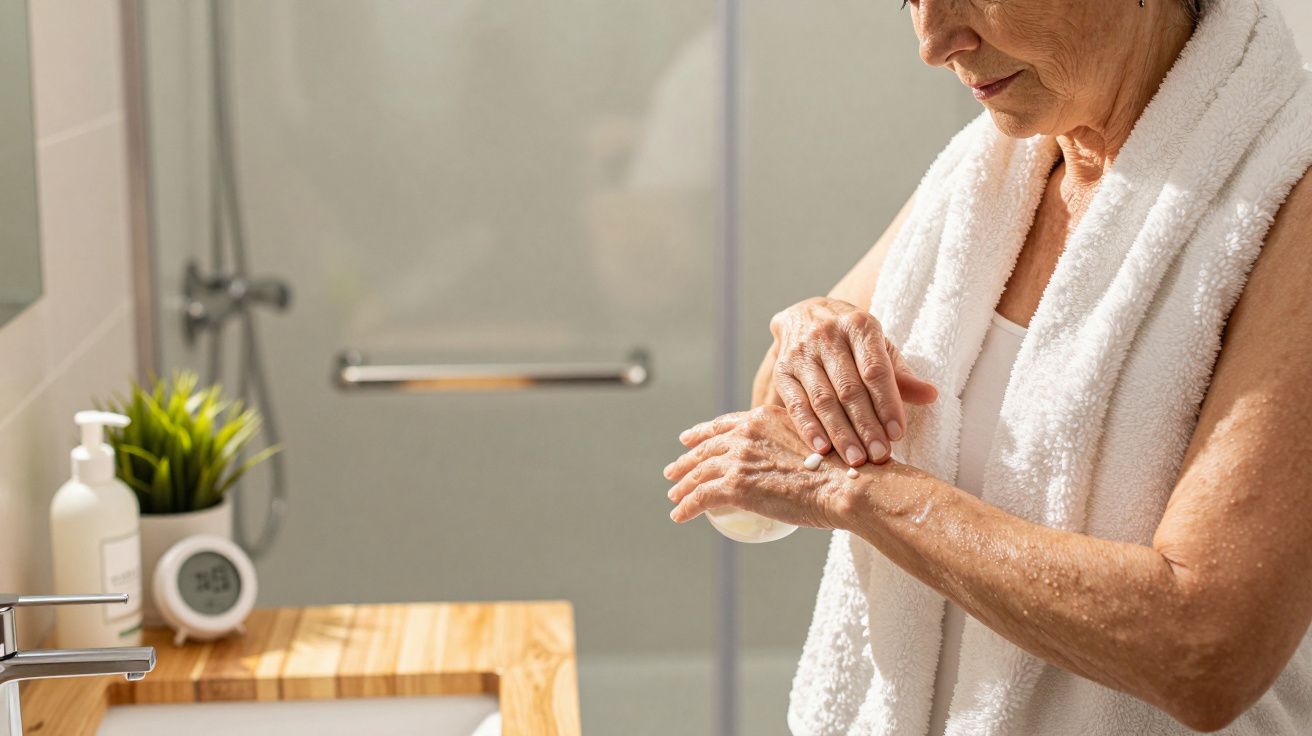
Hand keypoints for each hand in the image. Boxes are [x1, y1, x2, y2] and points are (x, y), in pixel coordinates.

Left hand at [663, 405, 857, 529]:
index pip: (725, 424)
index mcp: (764, 417)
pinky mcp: (735, 485)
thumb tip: (796, 461)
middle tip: (673, 470)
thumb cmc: (844, 469)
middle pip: (706, 447)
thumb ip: (796, 444)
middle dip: (687, 459)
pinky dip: (687, 506)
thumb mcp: (814, 440)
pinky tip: (679, 515)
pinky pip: (701, 497)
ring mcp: (739, 458)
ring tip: (674, 495)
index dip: (703, 433)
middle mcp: (747, 432)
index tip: (689, 439)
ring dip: (683, 485)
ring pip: (699, 472)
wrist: (847, 484)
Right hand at [769, 297, 937, 465]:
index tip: (897, 434)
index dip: (887, 403)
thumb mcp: (879, 347)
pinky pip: (796, 405)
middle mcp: (827, 336)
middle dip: (866, 426)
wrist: (805, 315)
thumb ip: (901, 375)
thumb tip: (931, 395)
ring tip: (855, 460)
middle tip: (879, 456)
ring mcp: (801, 354)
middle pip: (849, 389)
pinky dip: (809, 429)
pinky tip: (822, 449)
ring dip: (840, 434)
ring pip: (822, 400)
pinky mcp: (782, 371)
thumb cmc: (851, 340)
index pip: (875, 370)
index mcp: (859, 325)